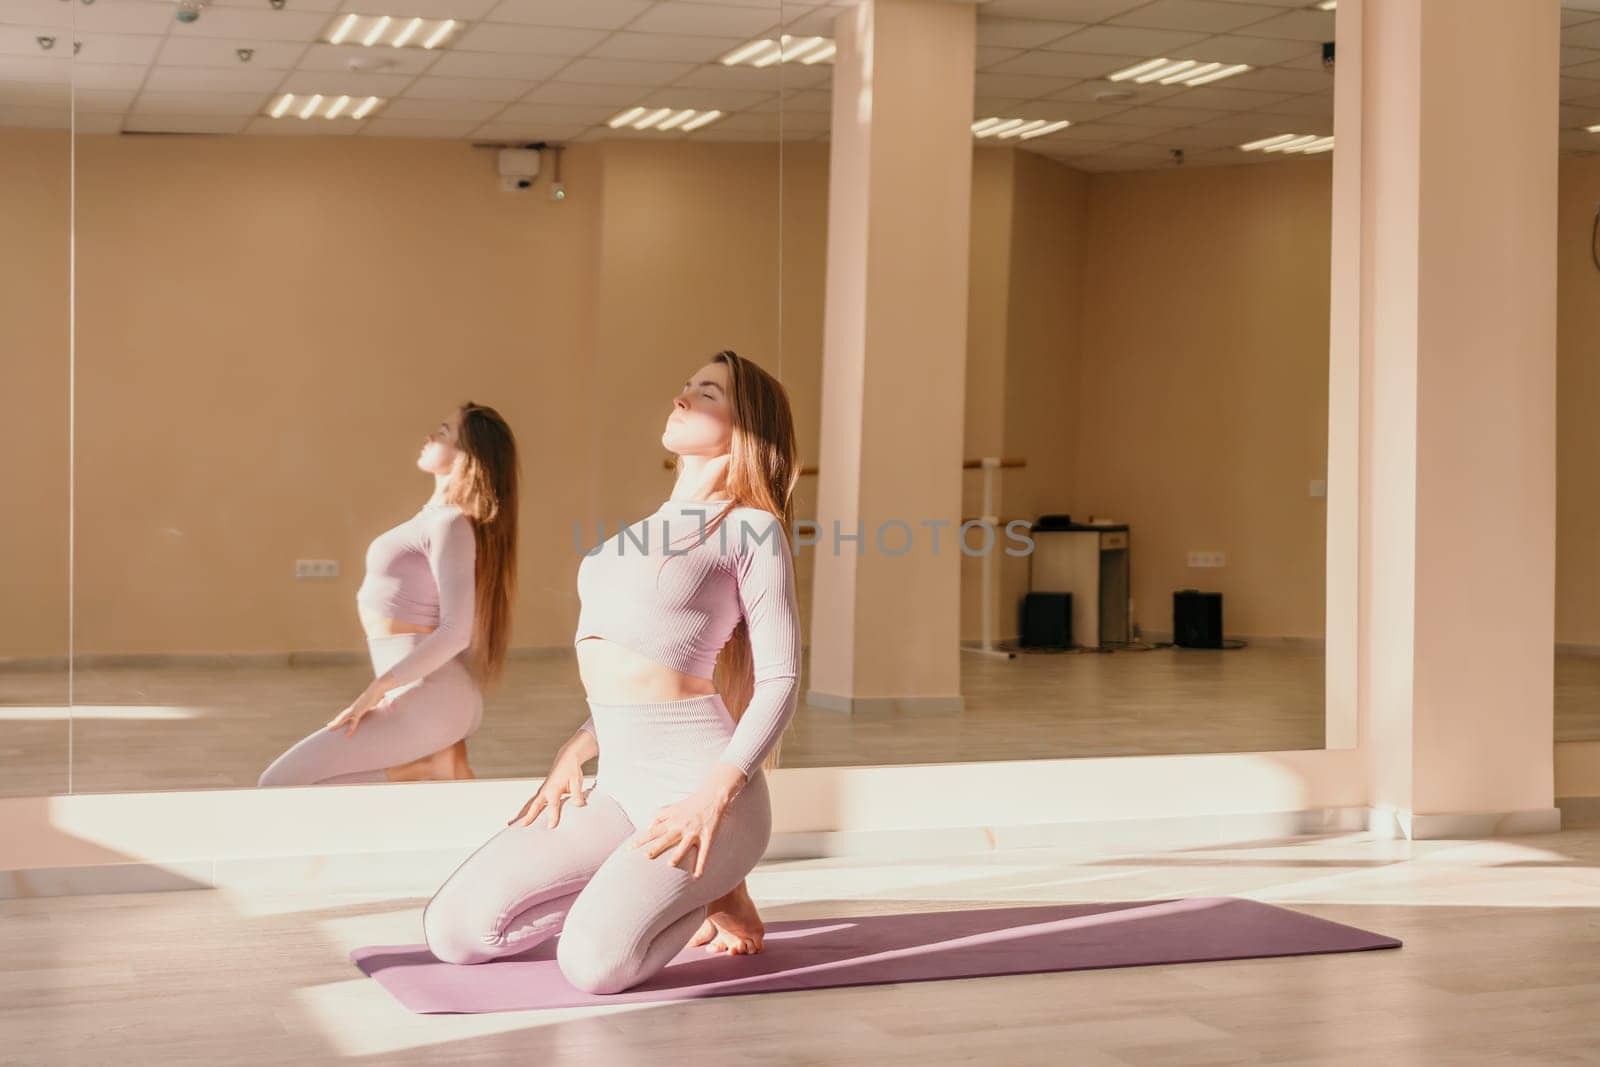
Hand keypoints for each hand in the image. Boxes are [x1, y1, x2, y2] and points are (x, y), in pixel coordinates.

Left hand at [325, 683, 386, 735]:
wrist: (377, 688)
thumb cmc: (378, 693)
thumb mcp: (377, 701)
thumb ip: (378, 703)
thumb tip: (383, 702)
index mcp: (357, 706)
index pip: (347, 712)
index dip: (341, 717)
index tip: (336, 720)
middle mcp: (354, 707)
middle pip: (342, 715)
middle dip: (335, 721)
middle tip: (328, 725)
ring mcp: (356, 709)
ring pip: (343, 717)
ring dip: (337, 723)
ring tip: (330, 728)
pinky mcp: (360, 711)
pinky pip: (354, 721)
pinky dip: (351, 727)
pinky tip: (348, 734)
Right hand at [508, 747, 588, 828]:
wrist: (566, 759)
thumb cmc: (571, 770)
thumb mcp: (577, 781)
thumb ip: (577, 795)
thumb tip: (578, 805)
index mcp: (554, 788)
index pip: (553, 805)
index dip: (552, 816)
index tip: (550, 827)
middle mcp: (545, 790)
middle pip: (534, 806)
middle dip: (527, 816)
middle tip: (520, 827)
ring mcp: (541, 791)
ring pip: (529, 804)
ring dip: (521, 814)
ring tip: (510, 823)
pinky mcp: (541, 792)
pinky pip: (532, 803)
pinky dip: (525, 810)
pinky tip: (520, 817)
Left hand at [629, 764, 745, 878]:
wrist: (712, 797)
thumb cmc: (690, 804)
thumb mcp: (673, 807)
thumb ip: (659, 816)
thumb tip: (648, 826)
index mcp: (672, 821)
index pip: (653, 831)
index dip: (641, 840)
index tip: (629, 849)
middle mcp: (681, 827)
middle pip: (666, 838)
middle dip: (657, 847)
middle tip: (646, 856)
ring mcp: (694, 832)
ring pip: (684, 845)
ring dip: (678, 854)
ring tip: (670, 864)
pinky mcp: (707, 836)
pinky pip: (704, 852)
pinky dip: (701, 864)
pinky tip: (697, 875)